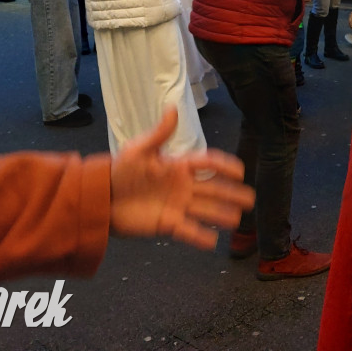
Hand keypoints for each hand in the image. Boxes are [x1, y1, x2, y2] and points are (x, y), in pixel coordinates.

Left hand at [109, 108, 255, 249]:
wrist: (100, 197)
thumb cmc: (120, 170)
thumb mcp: (138, 149)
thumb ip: (159, 133)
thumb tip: (173, 108)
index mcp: (178, 166)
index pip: (208, 164)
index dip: (225, 166)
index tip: (240, 171)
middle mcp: (183, 187)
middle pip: (214, 190)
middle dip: (232, 194)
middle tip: (250, 199)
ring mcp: (177, 206)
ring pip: (205, 211)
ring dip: (222, 215)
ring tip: (238, 221)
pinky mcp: (167, 224)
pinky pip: (188, 231)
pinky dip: (200, 238)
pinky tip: (213, 243)